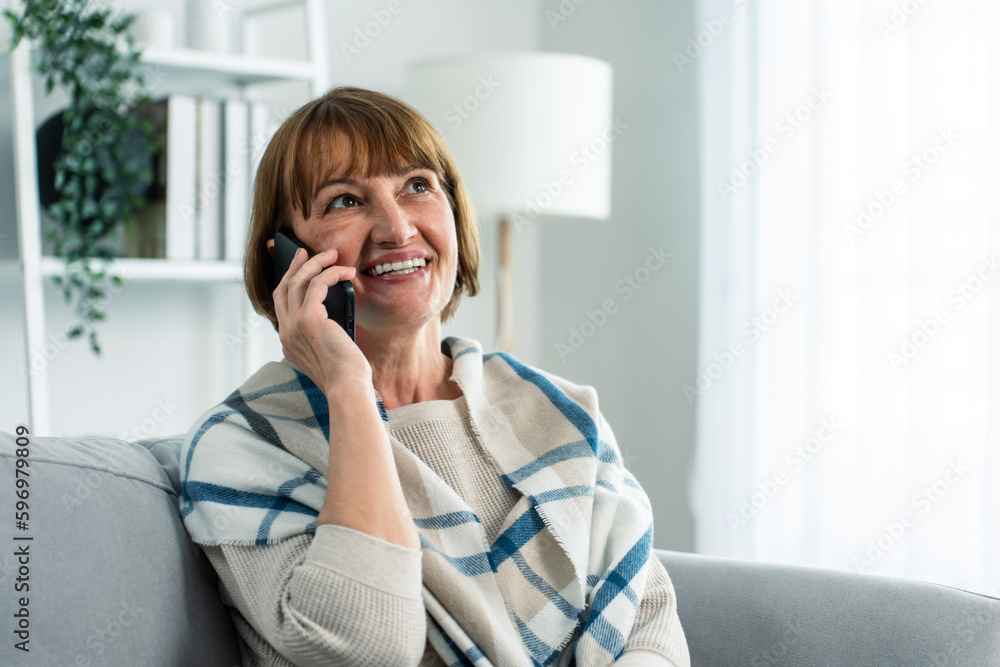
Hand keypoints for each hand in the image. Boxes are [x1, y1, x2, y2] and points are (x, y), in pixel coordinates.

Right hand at [273, 247, 369, 395]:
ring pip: (298, 282)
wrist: (346, 387)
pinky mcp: (310, 319)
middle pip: (284, 288)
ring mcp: (294, 325)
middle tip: (305, 252)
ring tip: (332, 254)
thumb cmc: (345, 374)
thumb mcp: (326, 351)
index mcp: (288, 340)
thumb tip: (331, 312)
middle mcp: (286, 331)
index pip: (282, 304)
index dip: (288, 282)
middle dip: (295, 266)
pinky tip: (345, 272)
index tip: (297, 268)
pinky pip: (318, 285)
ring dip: (315, 263)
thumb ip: (321, 333)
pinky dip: (331, 274)